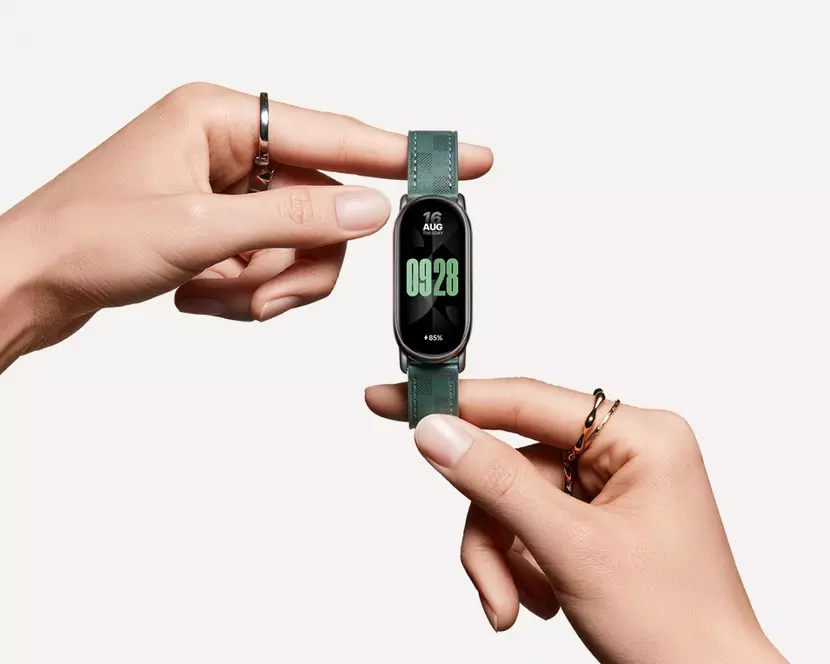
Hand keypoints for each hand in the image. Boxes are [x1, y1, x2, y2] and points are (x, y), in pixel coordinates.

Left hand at [0, 83, 492, 370]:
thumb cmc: (83, 239)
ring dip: (268, 283)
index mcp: (223, 117)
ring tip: (214, 292)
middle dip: (295, 260)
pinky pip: (274, 262)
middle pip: (324, 206)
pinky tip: (199, 293)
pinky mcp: (223, 226)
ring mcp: (229, 189)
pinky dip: (248, 291)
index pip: (338, 133)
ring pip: (303, 244)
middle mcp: (232, 146)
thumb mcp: (198, 232)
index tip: (467, 157)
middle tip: (254, 286)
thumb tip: (370, 210)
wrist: (27, 282)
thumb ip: (295, 219)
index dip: (406, 154)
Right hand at [365, 379, 787, 663]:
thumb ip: (497, 483)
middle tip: (487, 577)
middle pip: (511, 462)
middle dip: (492, 526)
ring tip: (514, 602)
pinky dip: (518, 564)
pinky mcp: (595, 518)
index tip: (391, 399)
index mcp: (640, 436)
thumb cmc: (677, 627)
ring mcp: (610, 487)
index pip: (524, 400)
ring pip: (512, 499)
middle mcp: (625, 452)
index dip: (453, 401)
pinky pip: (528, 523)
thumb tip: (438, 433)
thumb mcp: (572, 549)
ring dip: (502, 556)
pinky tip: (540, 597)